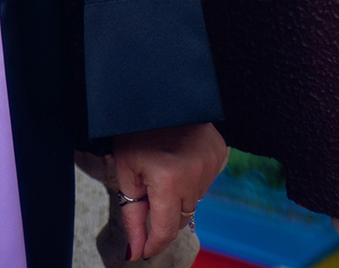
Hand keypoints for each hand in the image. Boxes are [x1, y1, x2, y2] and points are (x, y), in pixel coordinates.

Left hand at [113, 123, 227, 260]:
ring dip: (179, 194)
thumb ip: (132, 216)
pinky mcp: (220, 154)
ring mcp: (211, 164)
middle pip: (181, 216)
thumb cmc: (135, 131)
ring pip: (194, 200)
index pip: (166, 229)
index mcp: (168, 179)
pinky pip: (206, 181)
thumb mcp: (126, 172)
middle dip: (163, 211)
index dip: (153, 243)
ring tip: (164, 166)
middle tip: (148, 188)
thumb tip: (135, 252)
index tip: (143, 250)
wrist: (156, 94)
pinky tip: (180, 157)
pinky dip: (192, 178)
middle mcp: (195, 175)